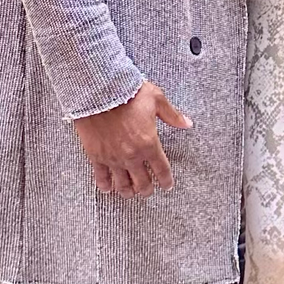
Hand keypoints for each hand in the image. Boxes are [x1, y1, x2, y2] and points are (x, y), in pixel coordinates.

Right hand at [74, 83, 189, 197]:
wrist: (100, 90)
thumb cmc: (128, 92)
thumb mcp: (156, 100)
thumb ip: (172, 115)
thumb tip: (187, 123)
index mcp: (149, 144)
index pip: (161, 170)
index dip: (166, 181)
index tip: (167, 185)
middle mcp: (132, 155)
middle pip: (142, 183)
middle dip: (147, 189)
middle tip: (148, 190)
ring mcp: (113, 158)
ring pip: (122, 185)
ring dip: (128, 192)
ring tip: (130, 193)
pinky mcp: (96, 156)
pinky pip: (101, 177)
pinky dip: (105, 185)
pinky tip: (108, 189)